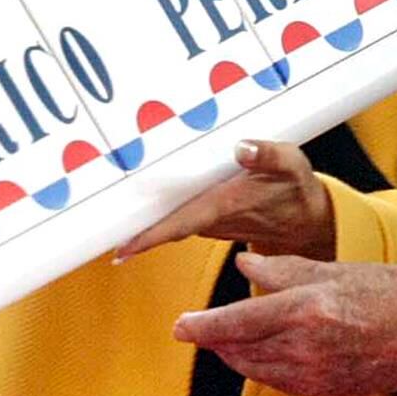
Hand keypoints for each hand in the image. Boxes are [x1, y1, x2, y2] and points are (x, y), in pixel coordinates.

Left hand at [118, 140, 334, 261]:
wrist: (306, 222)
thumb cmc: (296, 189)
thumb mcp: (292, 165)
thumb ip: (268, 155)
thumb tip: (242, 148)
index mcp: (226, 205)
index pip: (181, 223)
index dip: (150, 235)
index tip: (122, 248)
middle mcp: (211, 219)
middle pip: (162, 226)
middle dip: (129, 230)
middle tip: (90, 232)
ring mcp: (207, 221)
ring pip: (166, 222)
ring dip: (138, 222)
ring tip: (100, 216)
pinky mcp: (207, 218)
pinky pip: (175, 217)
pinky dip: (155, 215)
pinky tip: (135, 207)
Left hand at [173, 253, 396, 395]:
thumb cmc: (395, 294)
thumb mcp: (337, 270)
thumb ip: (285, 269)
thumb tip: (247, 264)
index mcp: (307, 310)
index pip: (238, 321)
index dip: (203, 325)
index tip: (181, 325)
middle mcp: (305, 347)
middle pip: (239, 349)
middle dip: (214, 340)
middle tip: (197, 328)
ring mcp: (315, 374)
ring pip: (255, 369)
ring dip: (234, 355)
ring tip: (226, 339)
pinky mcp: (324, 390)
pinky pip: (278, 383)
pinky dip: (261, 369)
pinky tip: (262, 356)